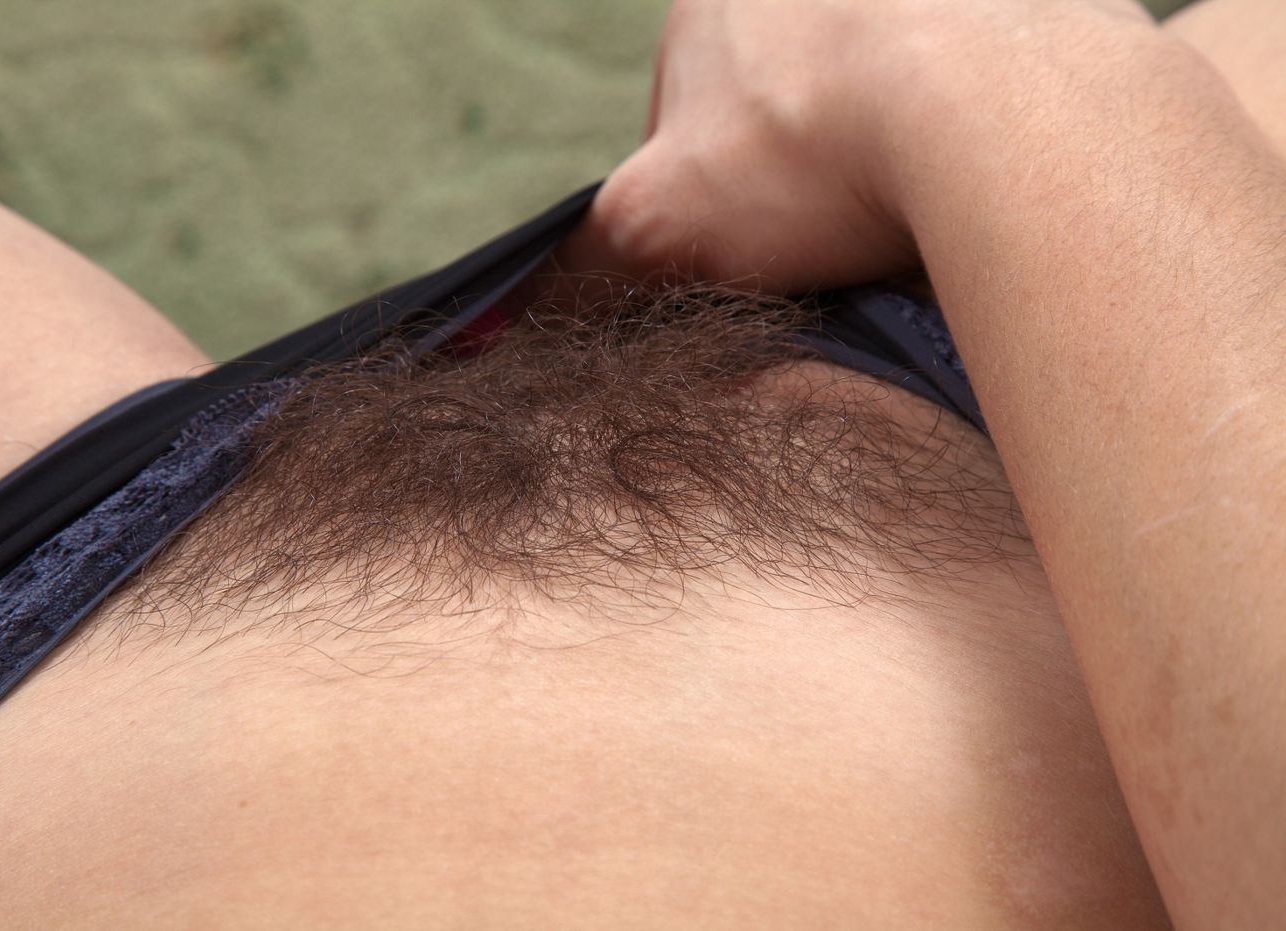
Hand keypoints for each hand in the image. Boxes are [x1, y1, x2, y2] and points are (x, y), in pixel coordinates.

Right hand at [554, 0, 1152, 293]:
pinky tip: (968, 196)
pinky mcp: (1020, 14)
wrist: (1005, 114)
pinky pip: (974, 97)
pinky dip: (963, 147)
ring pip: (884, 97)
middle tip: (824, 249)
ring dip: (885, 159)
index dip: (705, 198)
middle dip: (799, 174)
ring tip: (902, 228)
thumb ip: (588, 260)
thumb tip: (529, 312)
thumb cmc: (810, 153)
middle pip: (790, 102)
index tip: (741, 256)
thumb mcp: (659, 222)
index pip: (686, 113)